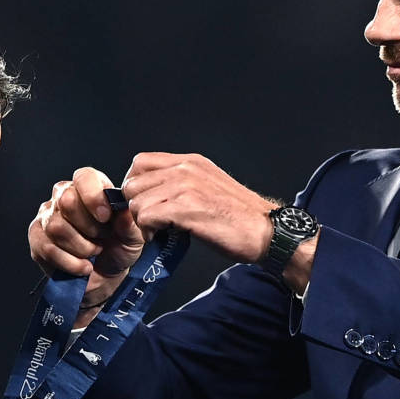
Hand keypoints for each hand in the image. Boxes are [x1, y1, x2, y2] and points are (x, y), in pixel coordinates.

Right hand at [29, 167, 146, 323]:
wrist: (106, 277)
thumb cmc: (119, 248)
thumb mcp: (133, 237)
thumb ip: (130, 223)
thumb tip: (123, 212)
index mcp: (90, 186)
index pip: (84, 177)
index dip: (93, 196)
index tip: (105, 217)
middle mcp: (64, 195)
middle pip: (66, 201)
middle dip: (89, 227)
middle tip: (102, 239)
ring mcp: (47, 216)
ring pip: (56, 227)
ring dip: (81, 247)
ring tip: (93, 252)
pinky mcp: (37, 238)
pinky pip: (47, 248)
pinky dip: (70, 262)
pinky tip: (83, 266)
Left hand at [121, 152, 276, 263]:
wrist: (266, 232)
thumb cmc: (239, 217)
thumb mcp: (209, 186)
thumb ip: (183, 183)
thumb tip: (154, 193)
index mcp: (191, 162)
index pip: (141, 162)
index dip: (135, 185)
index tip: (143, 203)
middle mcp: (186, 169)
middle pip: (133, 183)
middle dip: (136, 206)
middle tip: (150, 223)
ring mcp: (186, 187)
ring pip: (136, 202)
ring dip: (143, 222)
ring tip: (159, 231)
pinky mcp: (187, 209)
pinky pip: (147, 217)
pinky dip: (150, 231)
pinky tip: (164, 236)